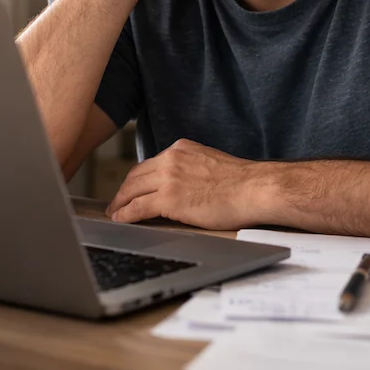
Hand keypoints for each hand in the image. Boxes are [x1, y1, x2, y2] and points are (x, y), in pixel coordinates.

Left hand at [105, 139, 269, 230]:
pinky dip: (126, 214)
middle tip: (116, 203)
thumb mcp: (209, 162)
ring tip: (115, 213)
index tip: (131, 188)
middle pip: (135, 175)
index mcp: (181, 149)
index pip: (149, 164)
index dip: (136, 179)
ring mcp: (168, 178)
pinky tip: (121, 220)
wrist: (254, 189)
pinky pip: (138, 207)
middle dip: (123, 190)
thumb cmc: (241, 182)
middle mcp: (171, 159)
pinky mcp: (169, 199)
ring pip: (132, 190)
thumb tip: (184, 183)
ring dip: (120, 203)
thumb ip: (191, 168)